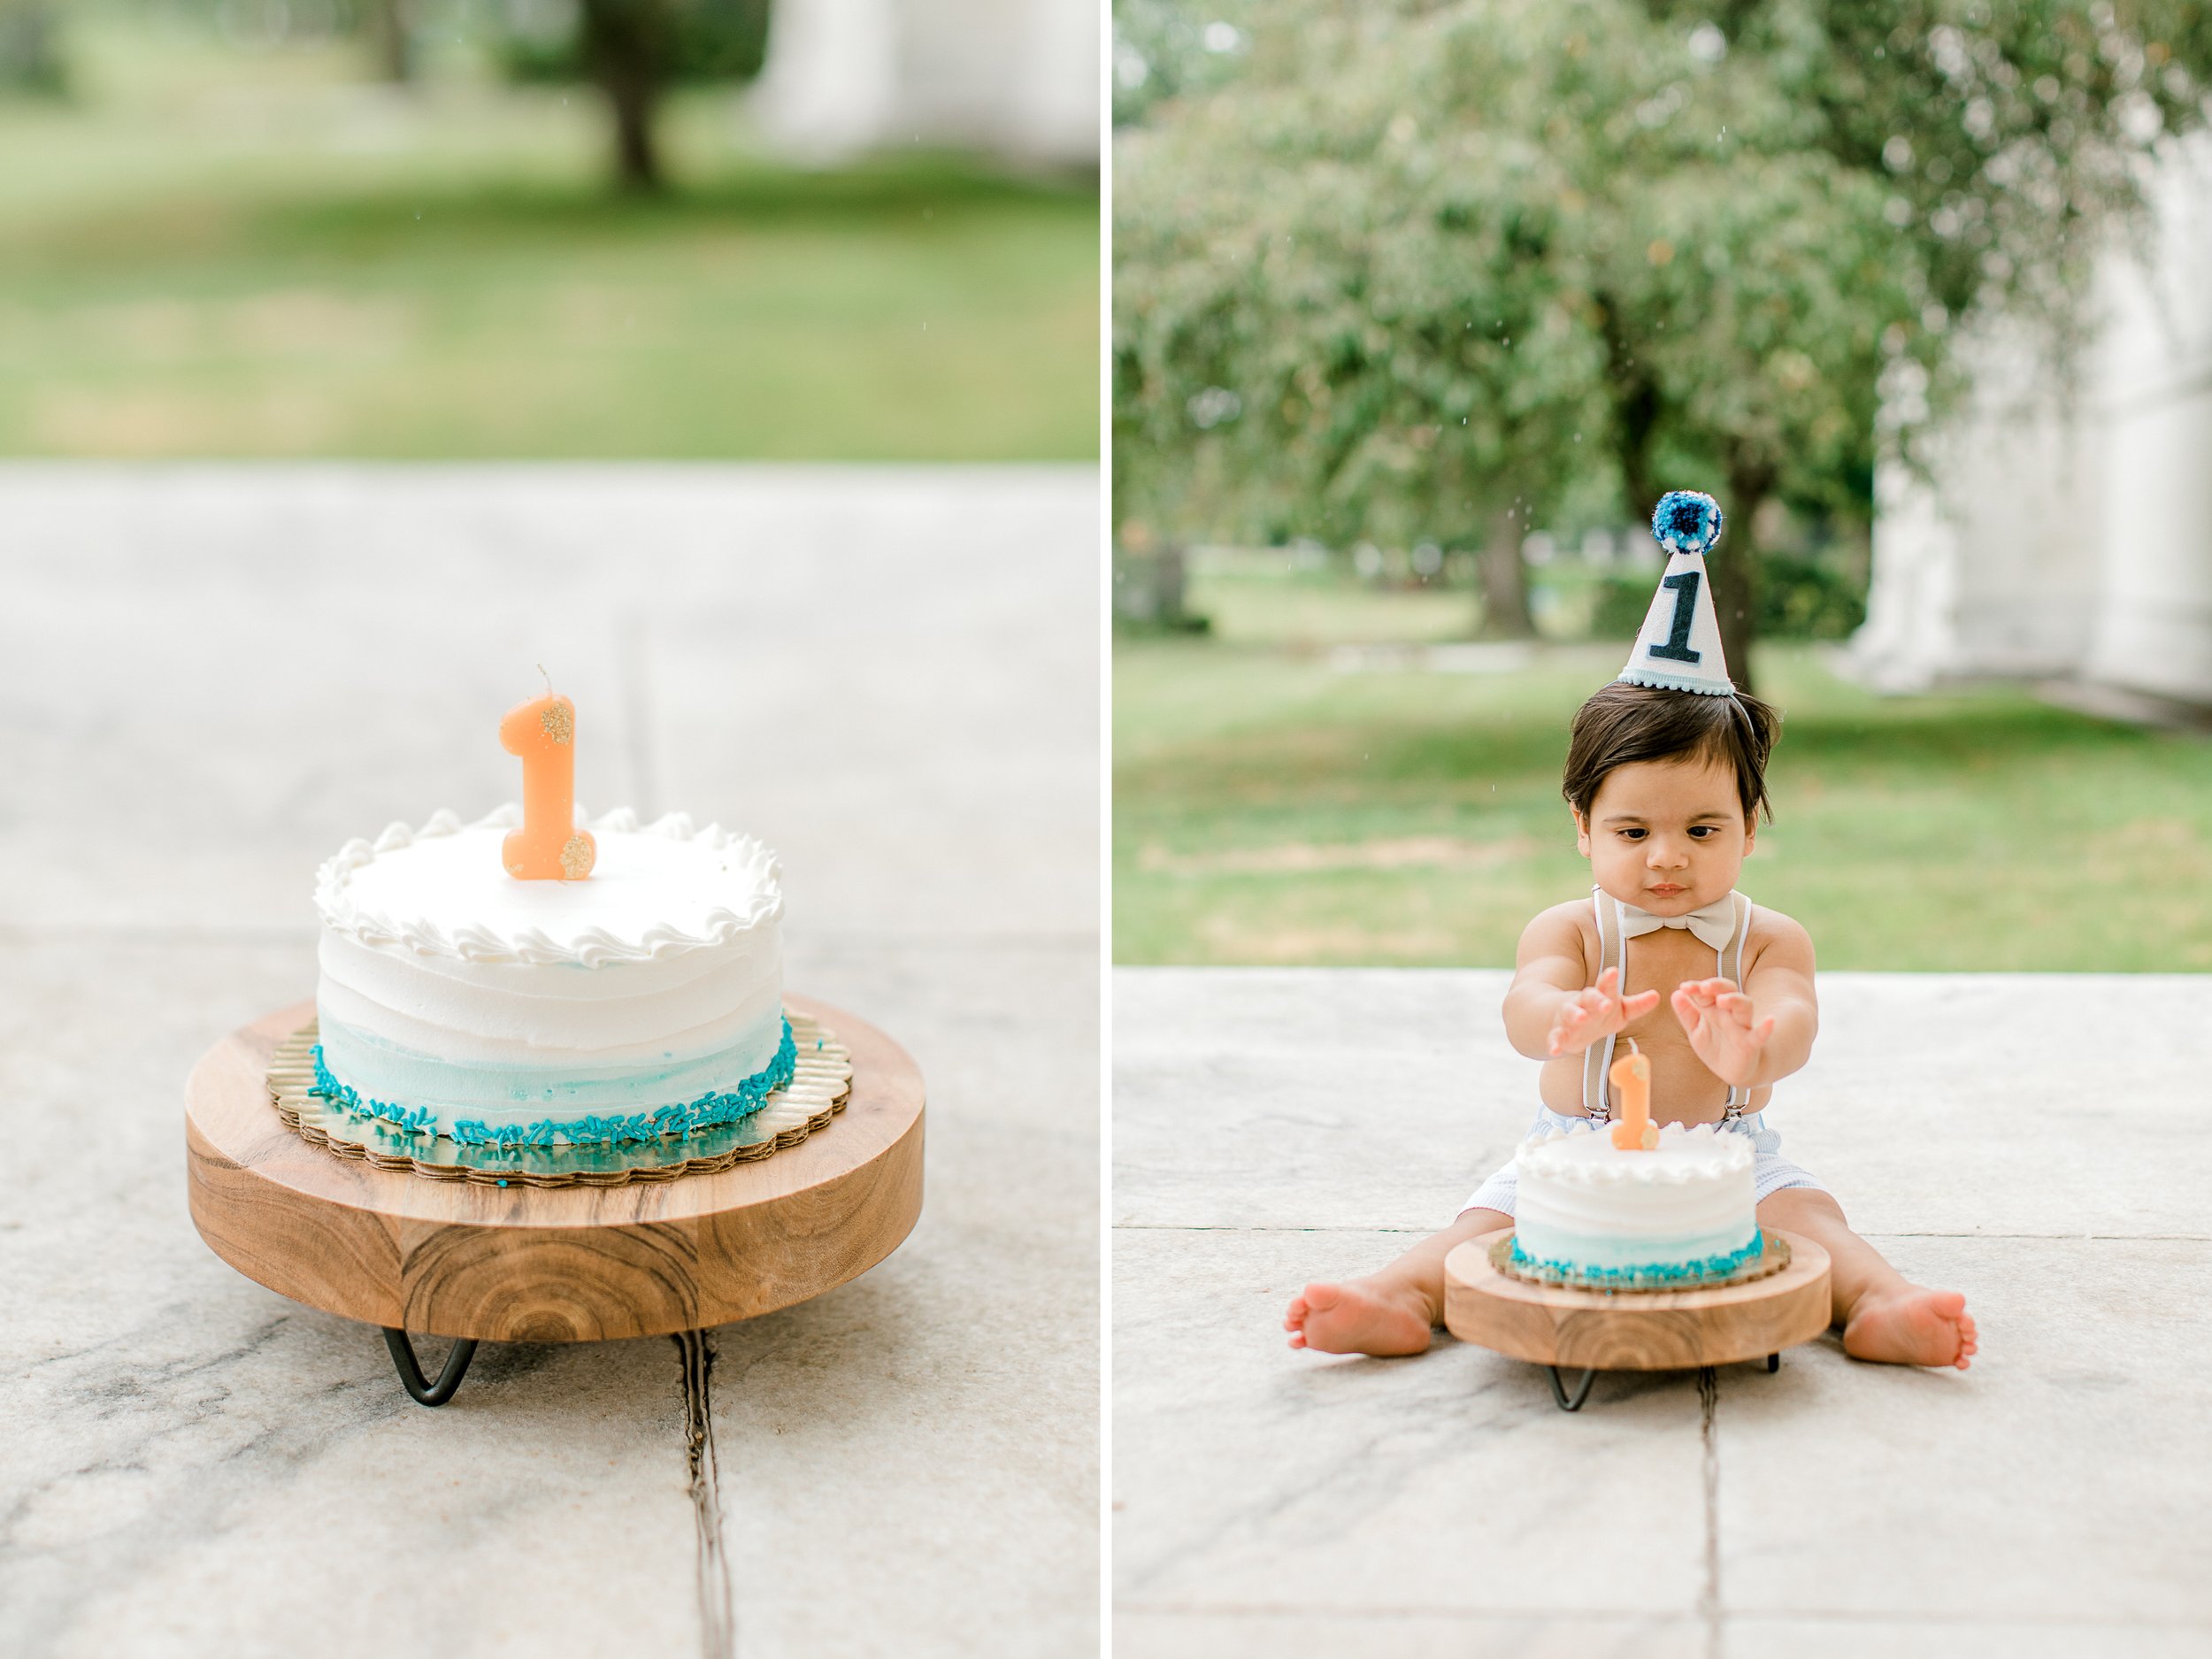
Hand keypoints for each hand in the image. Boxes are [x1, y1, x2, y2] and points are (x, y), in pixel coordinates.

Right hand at [1546, 967, 1660, 1057]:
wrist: (1564, 1018)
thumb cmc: (1598, 1012)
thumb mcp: (1619, 1009)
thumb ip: (1637, 1005)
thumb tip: (1658, 995)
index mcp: (1599, 996)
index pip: (1605, 986)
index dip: (1609, 980)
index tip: (1613, 972)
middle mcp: (1582, 1004)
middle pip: (1588, 998)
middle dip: (1596, 999)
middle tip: (1607, 1003)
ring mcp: (1569, 1018)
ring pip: (1570, 1013)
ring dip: (1575, 1015)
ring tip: (1581, 1017)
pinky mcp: (1559, 1034)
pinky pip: (1554, 1037)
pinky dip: (1553, 1043)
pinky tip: (1554, 1051)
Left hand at [1670, 978, 1775, 1086]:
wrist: (1733, 1071)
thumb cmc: (1714, 1045)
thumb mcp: (1695, 1030)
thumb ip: (1686, 1013)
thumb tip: (1676, 993)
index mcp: (1714, 1008)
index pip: (1707, 991)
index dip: (1696, 987)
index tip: (1684, 987)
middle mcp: (1729, 1013)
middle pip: (1728, 991)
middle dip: (1717, 986)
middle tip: (1704, 986)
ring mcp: (1742, 1027)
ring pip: (1744, 1006)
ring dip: (1735, 1000)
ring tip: (1722, 1000)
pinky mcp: (1751, 1044)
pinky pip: (1760, 1034)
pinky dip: (1766, 1028)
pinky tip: (1770, 1021)